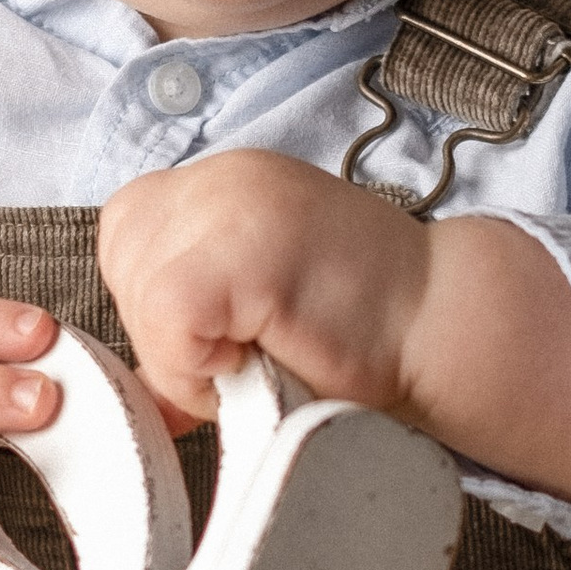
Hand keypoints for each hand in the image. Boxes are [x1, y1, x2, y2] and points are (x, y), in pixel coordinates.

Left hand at [99, 152, 570, 548]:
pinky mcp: (245, 247)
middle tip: (251, 349)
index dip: (161, 302)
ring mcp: (234, 201)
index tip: (231, 331)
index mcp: (223, 180)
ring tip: (265, 352)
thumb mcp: (256, 311)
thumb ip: (191, 325)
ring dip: (189, 354)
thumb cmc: (366, 334)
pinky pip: (167, 317)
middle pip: (123, 263)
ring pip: (142, 295)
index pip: (129, 235)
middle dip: (168, 331)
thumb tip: (135, 396)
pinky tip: (263, 357)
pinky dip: (200, 364)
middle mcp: (223, 174)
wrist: (447, 331)